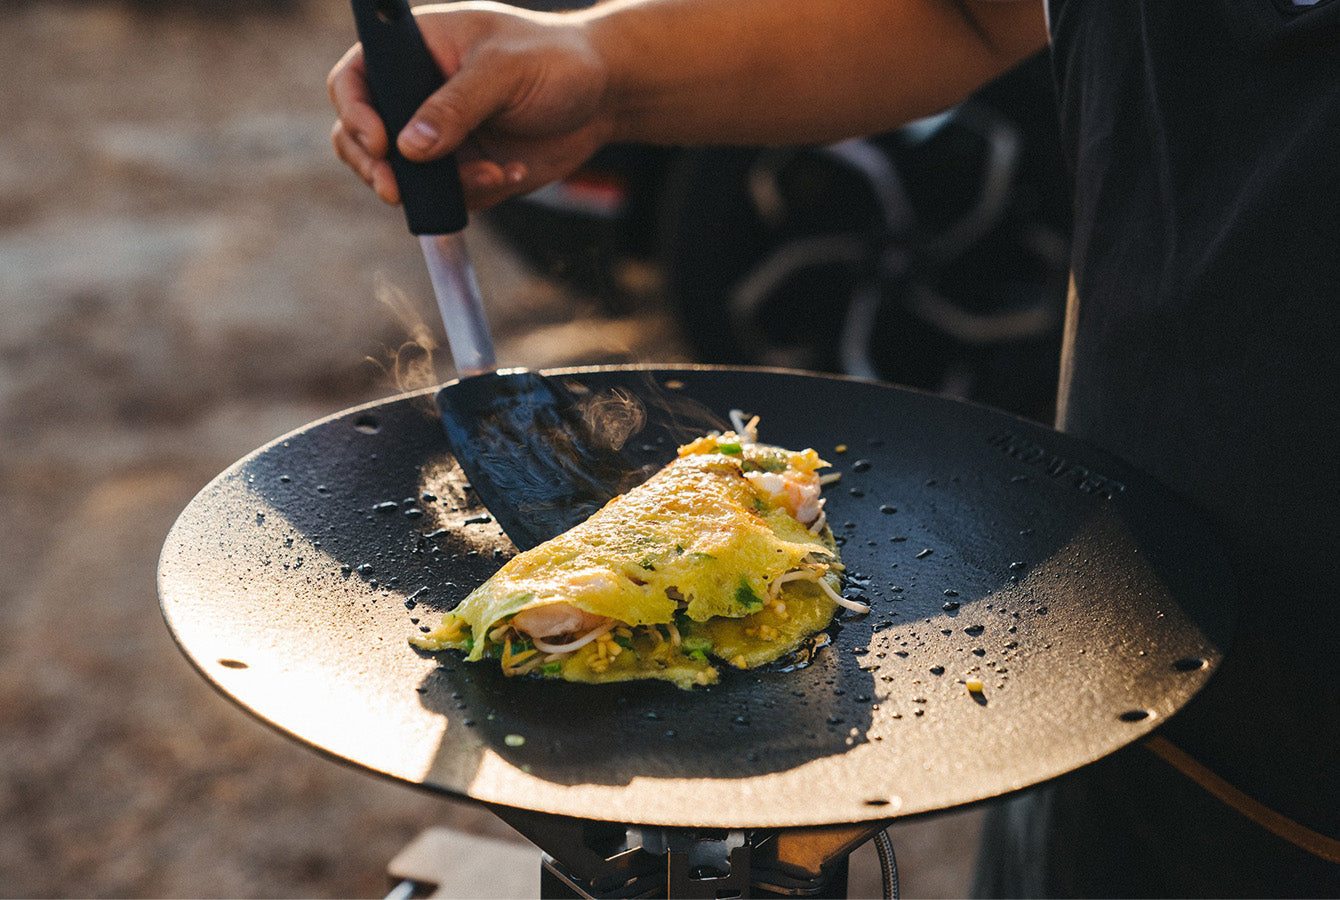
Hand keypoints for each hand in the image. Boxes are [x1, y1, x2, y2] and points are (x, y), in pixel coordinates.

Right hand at [328, 2, 614, 210]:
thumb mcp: (504, 70)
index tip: (379, 143)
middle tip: (395, 191)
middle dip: (374, 167)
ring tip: (490, 174)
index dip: (354, 111)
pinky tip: (512, 171)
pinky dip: (475, 193)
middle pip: (360, 137)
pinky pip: (449, 195)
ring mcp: (438, 136)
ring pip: (403, 176)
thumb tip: (409, 147)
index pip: (355, 79)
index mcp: (414, 50)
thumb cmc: (556, 60)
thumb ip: (456, 106)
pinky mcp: (464, 169)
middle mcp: (417, 95)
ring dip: (436, 188)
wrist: (604, 96)